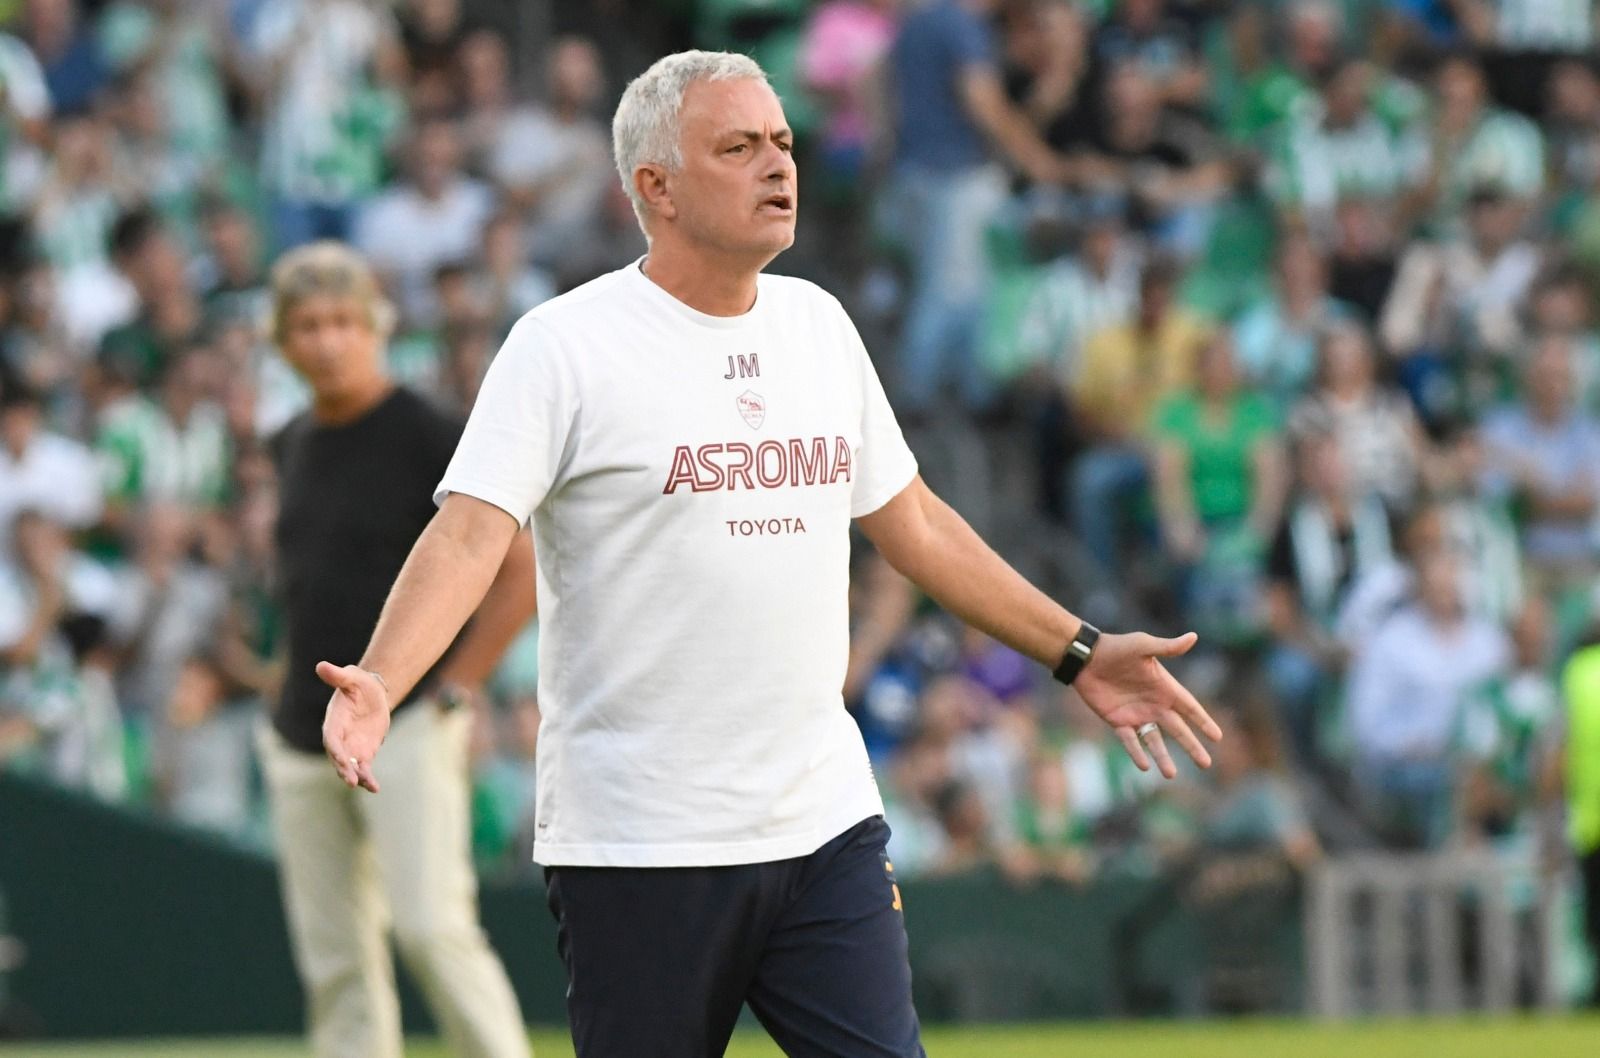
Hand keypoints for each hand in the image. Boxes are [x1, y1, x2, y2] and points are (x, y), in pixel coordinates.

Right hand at [318, 662, 390, 792]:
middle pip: (338, 757)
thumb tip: (321, 665)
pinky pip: (364, 769)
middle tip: (351, 780)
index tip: (342, 759)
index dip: (335, 749)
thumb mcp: (351, 676)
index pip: (331, 738)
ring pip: (351, 766)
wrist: (373, 693)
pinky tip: (374, 788)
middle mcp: (339, 738)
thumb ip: (337, 675)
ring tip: (364, 785)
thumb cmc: (359, 683)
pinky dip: (368, 779)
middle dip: (344, 768)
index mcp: (333, 721)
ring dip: (356, 776)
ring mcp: (351, 747)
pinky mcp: (364, 753)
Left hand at [1074, 631, 1220, 778]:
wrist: (1085, 657)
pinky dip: (1136, 753)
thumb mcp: (1143, 646)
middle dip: (1192, 746)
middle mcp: (1154, 704)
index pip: (1190, 708)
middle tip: (1206, 764)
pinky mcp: (1117, 721)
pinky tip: (1144, 766)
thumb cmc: (1116, 647)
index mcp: (1165, 688)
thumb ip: (1167, 647)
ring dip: (1163, 757)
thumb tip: (1193, 636)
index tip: (1217, 737)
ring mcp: (1136, 714)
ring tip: (1171, 775)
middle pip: (1178, 730)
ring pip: (1154, 741)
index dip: (1203, 722)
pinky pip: (1129, 741)